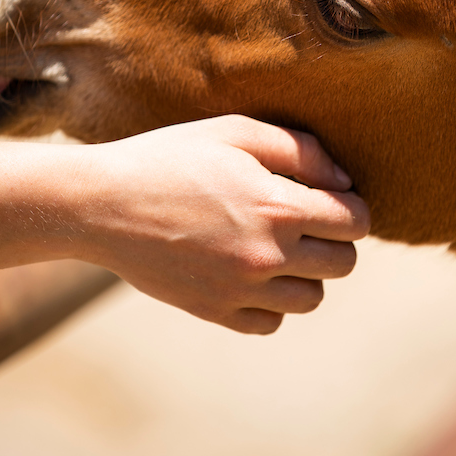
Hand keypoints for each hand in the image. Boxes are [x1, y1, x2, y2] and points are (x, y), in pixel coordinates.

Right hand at [75, 115, 369, 333]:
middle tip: (308, 222)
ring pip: (312, 298)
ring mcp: (241, 290)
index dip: (350, 206)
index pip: (354, 222)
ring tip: (279, 248)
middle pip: (343, 264)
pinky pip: (271, 322)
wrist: (100, 204)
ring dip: (307, 274)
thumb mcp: (235, 132)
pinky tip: (251, 273)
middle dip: (336, 241)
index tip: (331, 197)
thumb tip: (345, 180)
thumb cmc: (170, 158)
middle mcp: (267, 256)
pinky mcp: (215, 311)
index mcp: (279, 208)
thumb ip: (301, 151)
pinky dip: (272, 302)